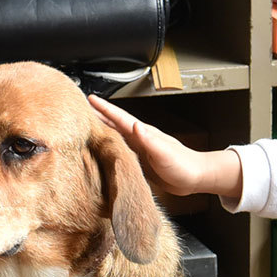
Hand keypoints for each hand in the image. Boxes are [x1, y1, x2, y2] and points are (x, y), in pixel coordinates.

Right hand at [90, 95, 242, 199]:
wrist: (195, 178)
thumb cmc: (183, 165)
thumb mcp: (164, 153)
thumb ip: (150, 140)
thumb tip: (135, 125)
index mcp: (143, 134)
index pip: (120, 118)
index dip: (104, 109)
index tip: (90, 99)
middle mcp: (140, 139)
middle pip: (114, 124)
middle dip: (98, 115)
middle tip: (81, 108)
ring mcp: (140, 149)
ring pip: (115, 136)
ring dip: (102, 129)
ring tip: (86, 125)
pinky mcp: (140, 162)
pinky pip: (120, 151)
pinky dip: (109, 147)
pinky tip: (103, 149)